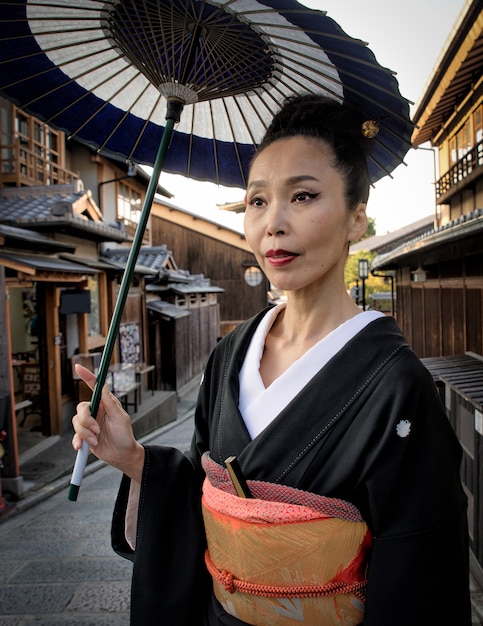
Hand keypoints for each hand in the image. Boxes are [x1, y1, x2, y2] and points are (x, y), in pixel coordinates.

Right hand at [71, 364, 144, 481]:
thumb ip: (111, 403)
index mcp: (105, 404)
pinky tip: (84, 446)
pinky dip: (78, 441)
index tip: (78, 367)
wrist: (121, 455)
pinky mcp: (84, 435)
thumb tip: (104, 386)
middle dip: (86, 421)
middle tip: (97, 430)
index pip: (94, 387)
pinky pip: (75, 435)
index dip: (86, 376)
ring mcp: (89, 423)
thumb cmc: (124, 436)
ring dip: (86, 433)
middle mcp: (96, 411)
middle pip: (81, 408)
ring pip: (76, 422)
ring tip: (97, 439)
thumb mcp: (120, 418)